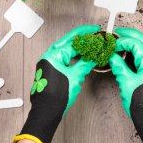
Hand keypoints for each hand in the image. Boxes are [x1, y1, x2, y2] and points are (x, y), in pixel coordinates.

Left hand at [13, 25, 100, 142]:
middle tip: (94, 34)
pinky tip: (82, 55)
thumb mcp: (76, 77)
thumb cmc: (57, 96)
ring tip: (91, 44)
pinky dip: (74, 56)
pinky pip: (64, 58)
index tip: (95, 31)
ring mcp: (49, 62)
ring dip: (78, 47)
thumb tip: (94, 55)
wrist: (47, 111)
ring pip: (66, 50)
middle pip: (68, 42)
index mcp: (53, 55)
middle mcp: (49, 56)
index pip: (72, 41)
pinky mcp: (51, 69)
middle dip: (82, 38)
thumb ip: (86, 63)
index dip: (86, 35)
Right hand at [109, 27, 142, 142]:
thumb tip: (111, 56)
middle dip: (129, 35)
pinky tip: (131, 52)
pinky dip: (140, 50)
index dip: (121, 41)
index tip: (111, 44)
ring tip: (122, 41)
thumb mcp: (126, 82)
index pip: (134, 43)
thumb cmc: (141, 103)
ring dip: (135, 41)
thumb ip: (118, 65)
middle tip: (116, 33)